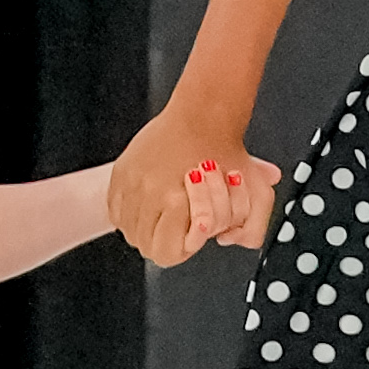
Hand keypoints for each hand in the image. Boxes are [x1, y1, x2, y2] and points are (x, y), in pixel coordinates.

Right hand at [109, 103, 270, 267]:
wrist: (202, 116)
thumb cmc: (222, 151)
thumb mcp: (253, 193)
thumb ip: (252, 227)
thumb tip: (230, 241)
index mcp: (177, 201)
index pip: (167, 252)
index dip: (180, 249)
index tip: (188, 239)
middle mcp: (151, 193)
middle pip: (146, 245)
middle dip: (162, 241)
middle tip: (176, 229)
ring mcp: (133, 183)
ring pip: (128, 229)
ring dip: (143, 228)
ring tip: (161, 216)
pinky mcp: (121, 173)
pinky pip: (115, 209)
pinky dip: (128, 213)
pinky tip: (145, 205)